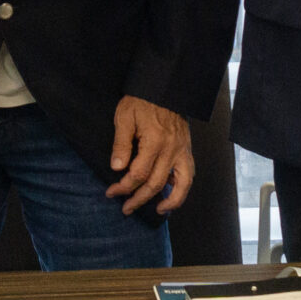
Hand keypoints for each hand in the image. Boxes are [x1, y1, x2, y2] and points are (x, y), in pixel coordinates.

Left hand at [106, 97, 193, 214]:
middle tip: (126, 208)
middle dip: (139, 199)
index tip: (111, 192)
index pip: (138, 173)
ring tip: (157, 211)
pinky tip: (171, 197)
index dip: (123, 186)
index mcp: (154, 141)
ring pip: (180, 185)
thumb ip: (121, 143)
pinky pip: (188, 176)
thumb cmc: (141, 101)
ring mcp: (182, 151)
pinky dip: (182, 190)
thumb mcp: (124, 117)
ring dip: (169, 201)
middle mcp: (171, 150)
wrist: (163, 88)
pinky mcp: (187, 151)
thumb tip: (117, 167)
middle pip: (155, 184)